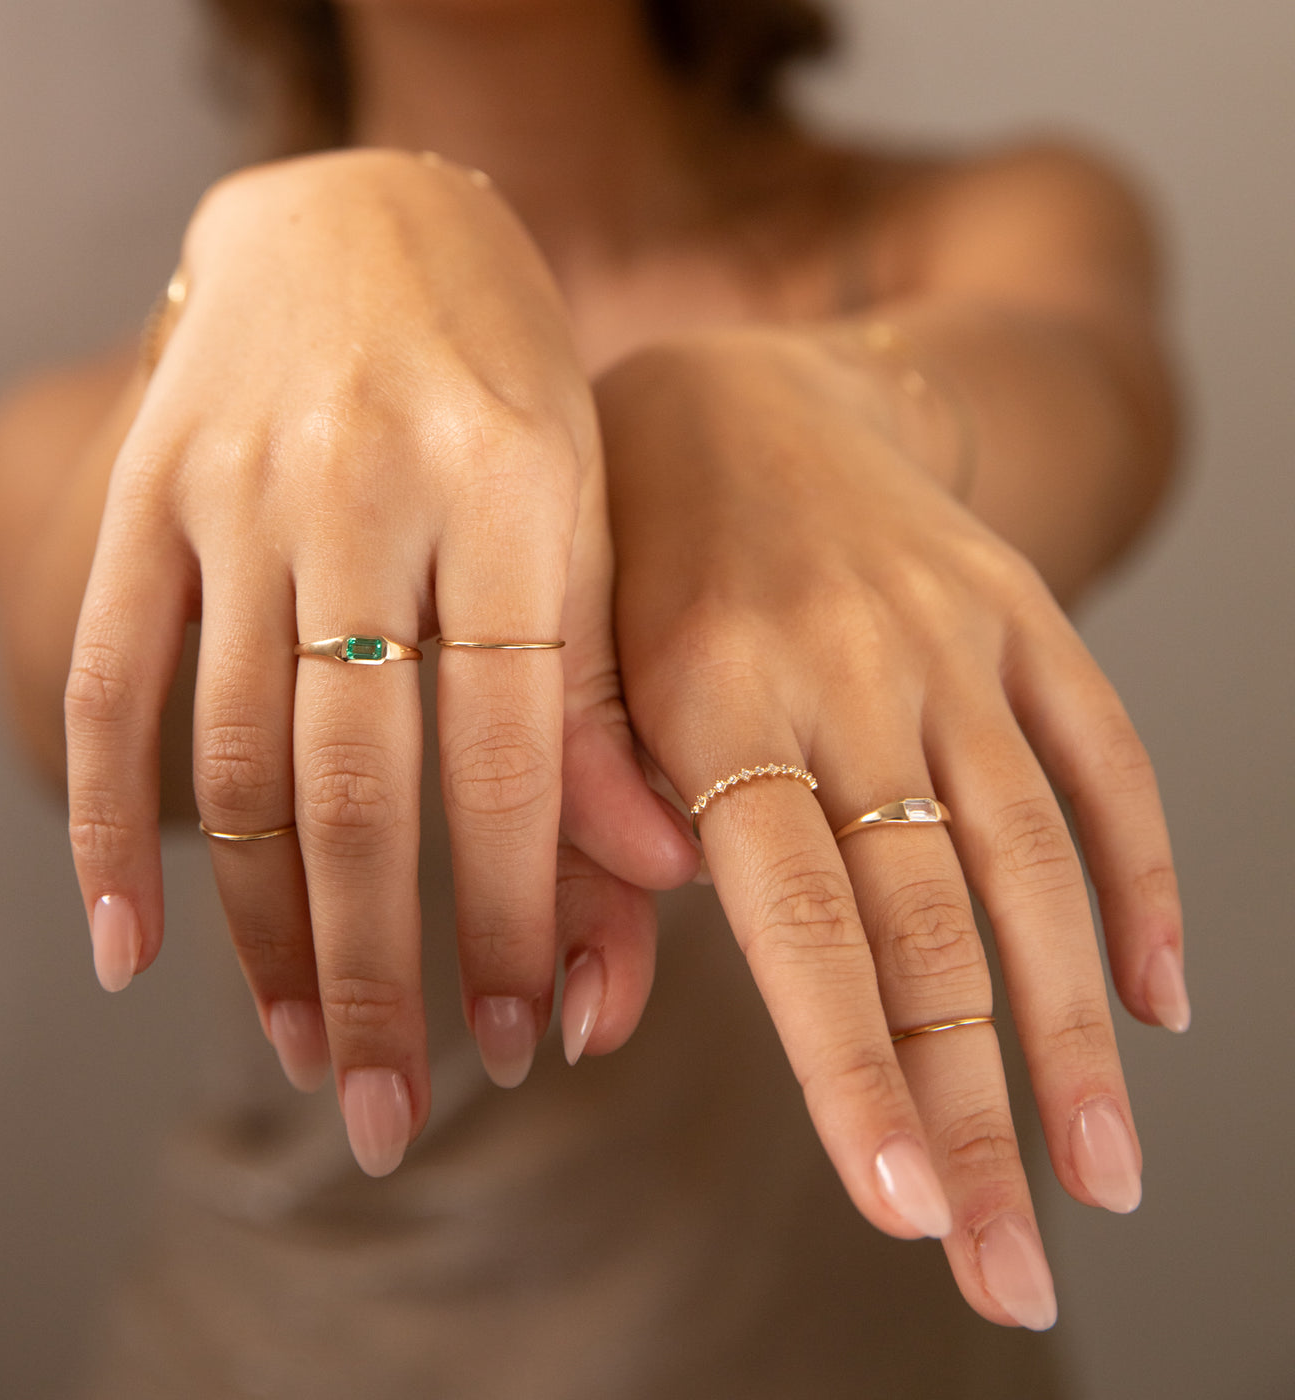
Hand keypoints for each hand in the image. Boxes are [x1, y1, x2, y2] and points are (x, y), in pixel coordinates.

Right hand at [65, 149, 690, 1173]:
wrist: (370, 216)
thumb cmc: (513, 380)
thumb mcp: (589, 506)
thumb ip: (605, 682)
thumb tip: (655, 869)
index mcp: (514, 493)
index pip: (510, 758)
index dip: (515, 915)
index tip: (526, 1041)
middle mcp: (367, 489)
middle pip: (361, 786)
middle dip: (382, 971)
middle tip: (399, 1115)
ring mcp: (237, 490)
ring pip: (238, 757)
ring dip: (263, 932)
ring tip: (303, 1052)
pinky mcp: (146, 492)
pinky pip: (108, 678)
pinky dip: (101, 822)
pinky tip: (125, 950)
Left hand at [595, 326, 1183, 1327]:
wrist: (738, 379)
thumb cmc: (620, 540)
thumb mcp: (559, 659)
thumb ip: (576, 830)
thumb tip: (595, 1015)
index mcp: (713, 696)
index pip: (803, 921)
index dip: (856, 1070)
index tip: (906, 1206)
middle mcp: (849, 672)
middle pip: (934, 923)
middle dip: (977, 1108)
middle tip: (1013, 1267)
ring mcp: (953, 637)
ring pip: (1038, 857)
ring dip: (1075, 1030)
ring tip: (1101, 1178)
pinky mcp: (1018, 608)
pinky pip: (1107, 747)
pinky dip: (1145, 873)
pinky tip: (1155, 997)